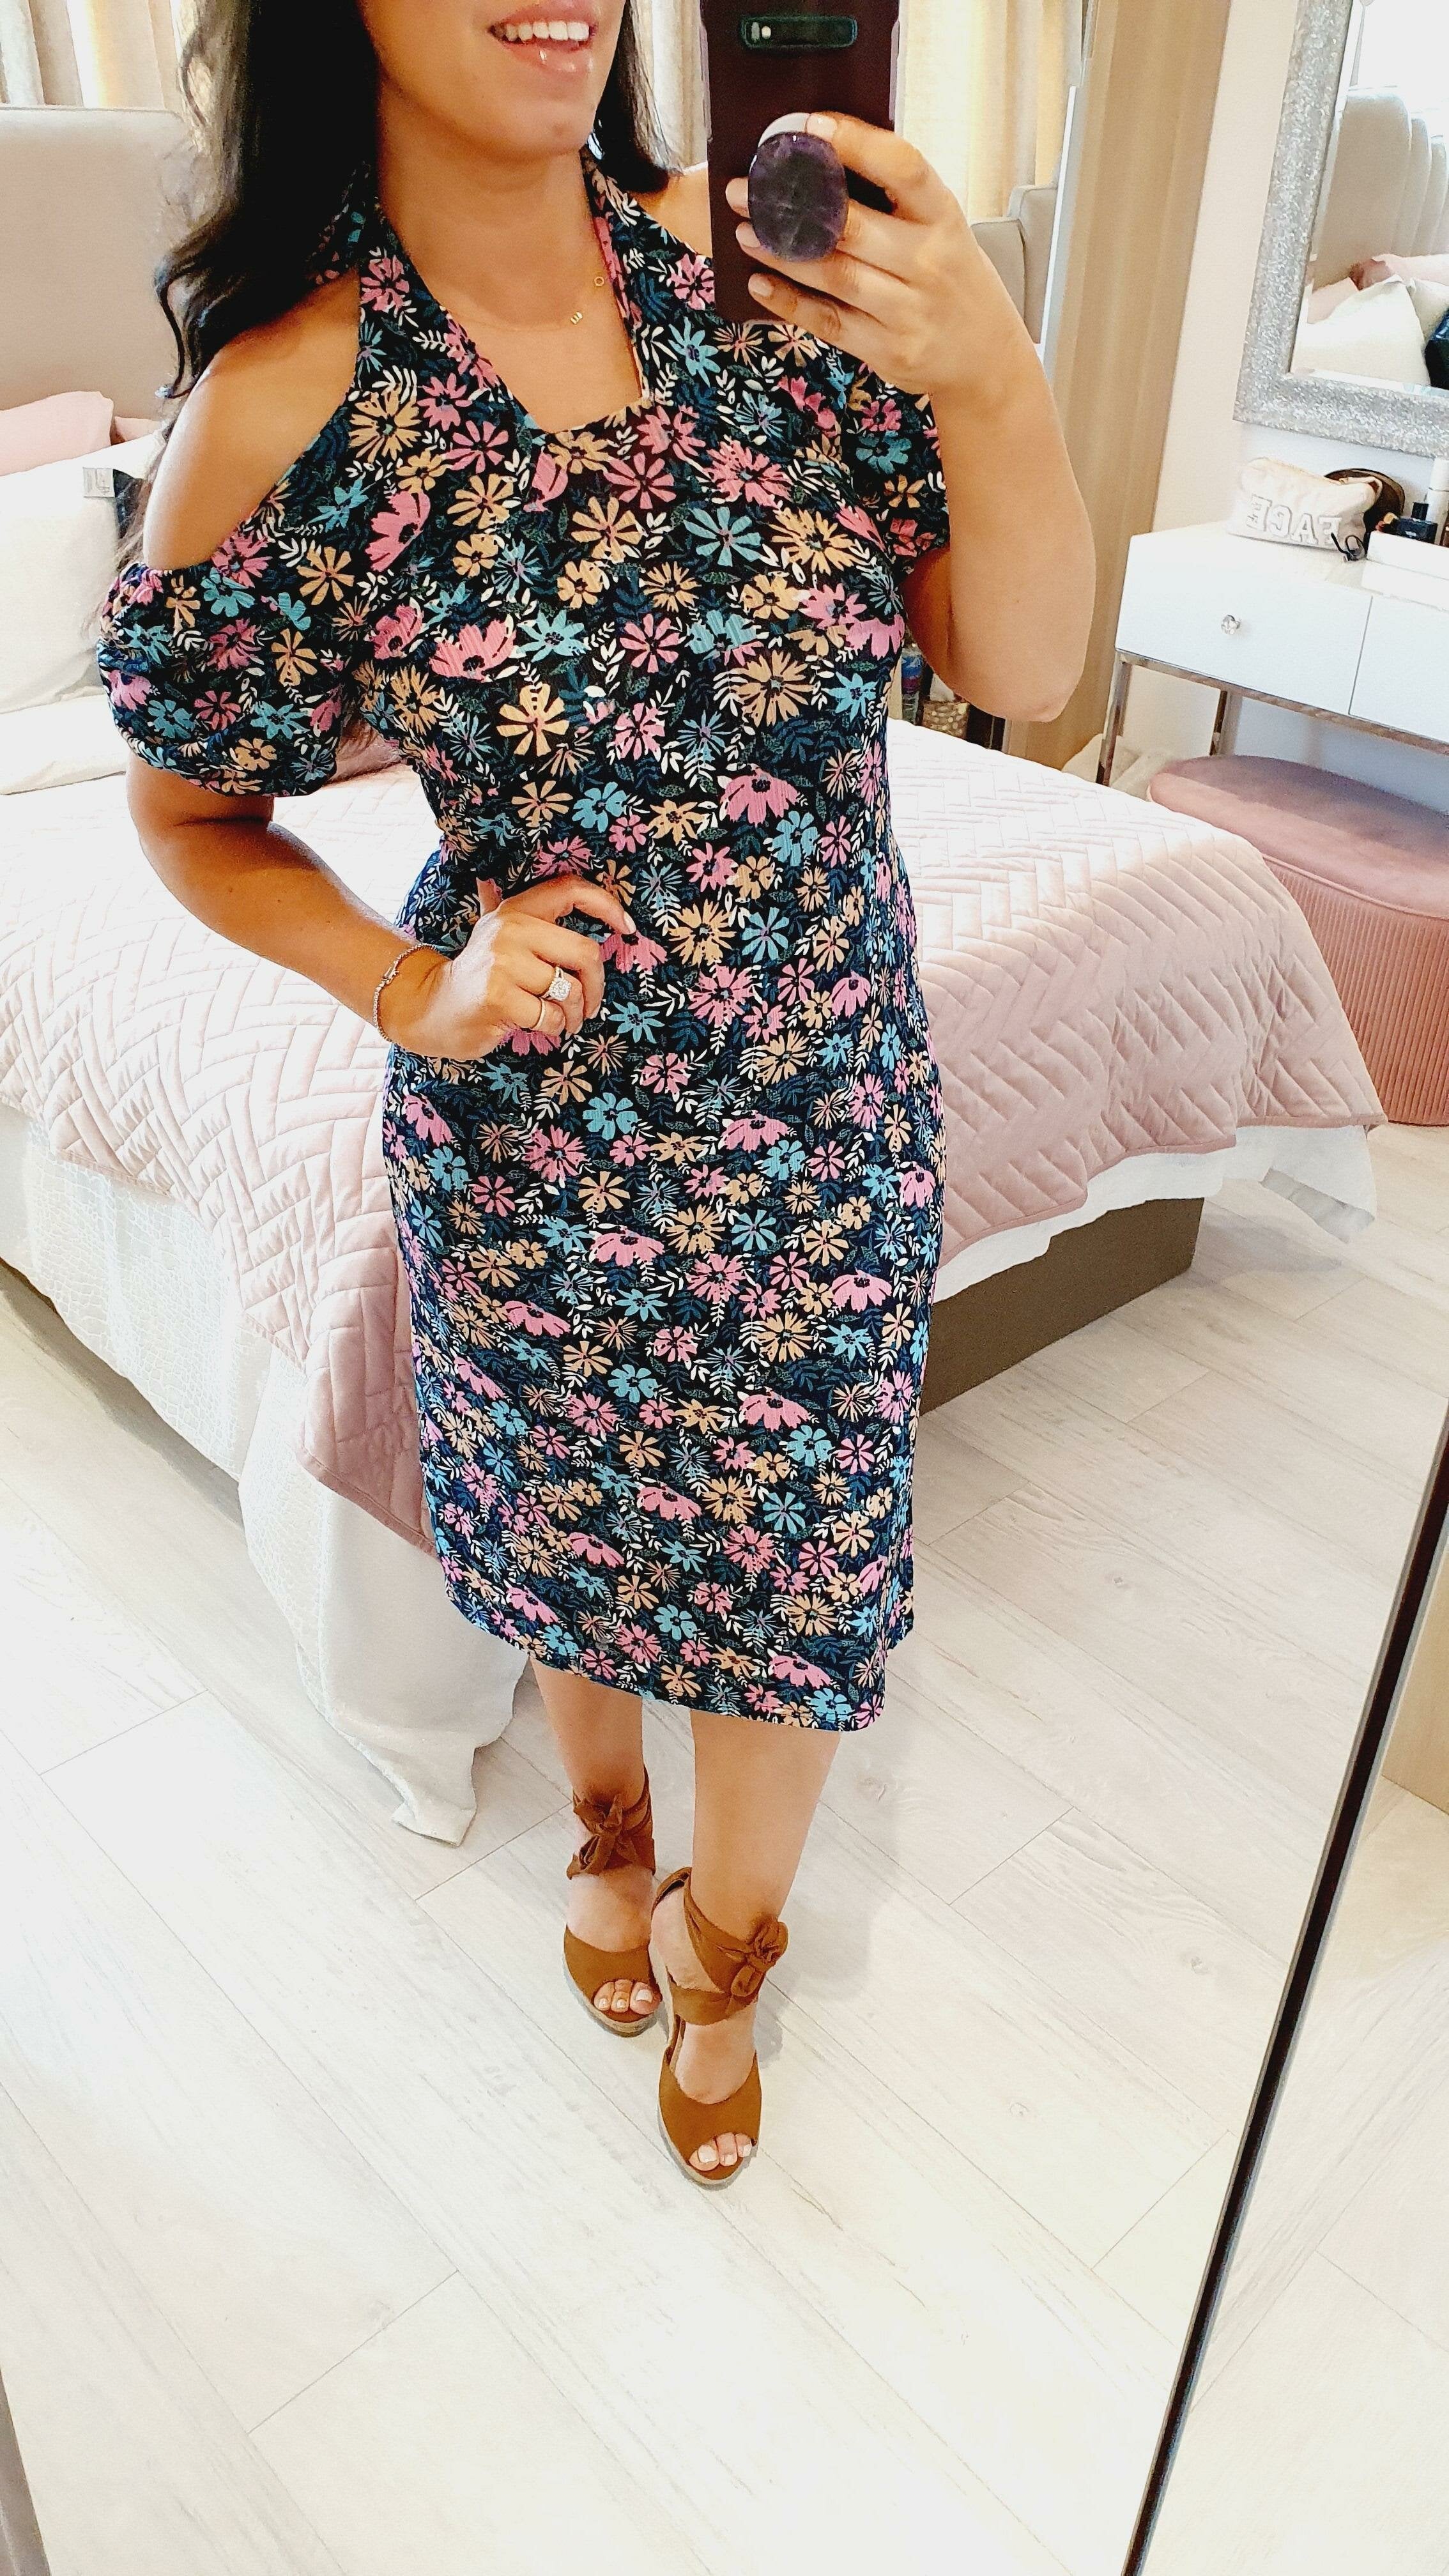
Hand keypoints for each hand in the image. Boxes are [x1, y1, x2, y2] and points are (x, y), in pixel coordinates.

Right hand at [380, 873, 634, 1056]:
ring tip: (564, 1020)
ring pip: (569, 990)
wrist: (432, 1008)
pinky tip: (540, 1026)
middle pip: (584, 953)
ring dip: (575, 1014)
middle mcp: (509, 929)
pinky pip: (552, 1016)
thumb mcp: (489, 933)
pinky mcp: (499, 997)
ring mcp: (503, 963)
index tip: (627, 928)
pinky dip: (555, 1028)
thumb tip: (488, 877)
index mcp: (515, 910)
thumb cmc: (476, 975)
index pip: (570, 890)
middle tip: (590, 1005)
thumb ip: (500, 906)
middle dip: (596, 987)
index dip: (607, 905)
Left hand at [727, 115, 1021, 404]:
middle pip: (851, 225)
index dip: (856, 142)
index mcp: (944, 216)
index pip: (903, 167)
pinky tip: (761, 282)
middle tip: (746, 189)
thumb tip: (822, 164)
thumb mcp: (943, 230)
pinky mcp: (888, 350)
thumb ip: (896, 201)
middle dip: (790, 204)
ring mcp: (909, 310)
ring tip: (745, 232)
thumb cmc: (952, 279)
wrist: (985, 357)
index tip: (812, 126)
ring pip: (833, 274)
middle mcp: (929, 262)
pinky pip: (828, 321)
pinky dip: (790, 301)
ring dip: (781, 252)